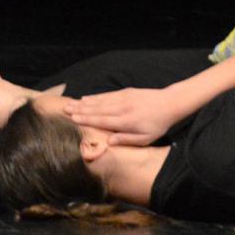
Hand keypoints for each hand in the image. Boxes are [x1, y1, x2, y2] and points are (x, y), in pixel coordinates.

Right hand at [62, 86, 181, 145]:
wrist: (170, 104)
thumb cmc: (157, 125)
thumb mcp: (145, 139)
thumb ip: (126, 140)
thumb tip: (108, 142)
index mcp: (125, 122)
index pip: (102, 121)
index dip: (86, 119)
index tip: (72, 118)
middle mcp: (122, 109)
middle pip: (97, 110)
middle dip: (80, 110)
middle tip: (64, 109)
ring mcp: (124, 99)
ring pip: (100, 101)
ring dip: (84, 103)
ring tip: (71, 103)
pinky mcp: (126, 92)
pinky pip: (108, 95)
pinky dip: (96, 97)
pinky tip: (87, 98)